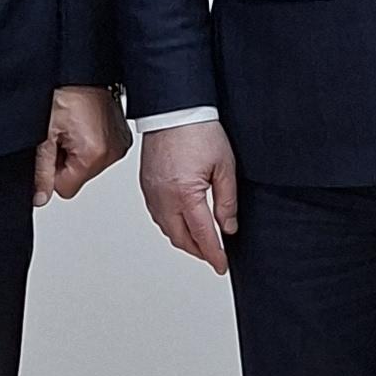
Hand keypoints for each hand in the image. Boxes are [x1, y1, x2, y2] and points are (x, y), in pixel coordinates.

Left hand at [35, 86, 126, 206]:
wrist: (78, 68)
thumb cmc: (63, 92)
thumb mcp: (43, 135)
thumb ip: (41, 171)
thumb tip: (40, 197)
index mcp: (96, 153)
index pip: (66, 188)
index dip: (52, 171)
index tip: (52, 146)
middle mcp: (114, 151)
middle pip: (79, 177)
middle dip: (66, 159)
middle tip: (61, 132)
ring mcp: (121, 142)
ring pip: (89, 165)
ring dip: (77, 150)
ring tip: (73, 125)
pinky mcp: (122, 135)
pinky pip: (100, 151)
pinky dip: (89, 141)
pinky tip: (84, 123)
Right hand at [141, 120, 239, 271]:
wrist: (174, 109)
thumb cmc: (199, 131)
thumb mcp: (224, 167)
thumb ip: (226, 201)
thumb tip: (228, 227)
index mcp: (184, 194)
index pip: (202, 235)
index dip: (214, 254)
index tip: (221, 265)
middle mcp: (163, 197)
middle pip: (181, 238)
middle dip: (199, 251)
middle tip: (215, 257)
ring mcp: (151, 192)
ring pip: (167, 229)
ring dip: (184, 240)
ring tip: (202, 242)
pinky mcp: (146, 185)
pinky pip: (158, 215)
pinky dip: (172, 225)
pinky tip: (184, 223)